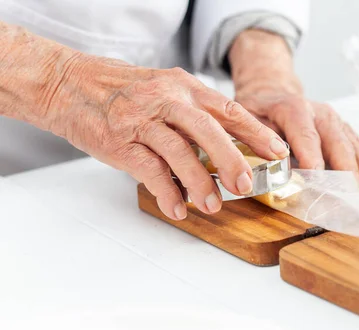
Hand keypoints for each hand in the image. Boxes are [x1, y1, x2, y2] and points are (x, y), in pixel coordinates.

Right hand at [38, 52, 288, 220]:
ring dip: (199, 182)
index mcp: (185, 87)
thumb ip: (197, 115)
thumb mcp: (168, 90)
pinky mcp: (120, 142)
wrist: (72, 85)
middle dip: (231, 159)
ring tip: (212, 205)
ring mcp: (142, 120)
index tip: (277, 152)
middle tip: (245, 186)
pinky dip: (166, 191)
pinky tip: (178, 207)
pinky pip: (148, 170)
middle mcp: (167, 99)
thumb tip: (232, 148)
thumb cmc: (126, 93)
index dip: (256, 132)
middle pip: (207, 129)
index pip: (228, 110)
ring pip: (178, 151)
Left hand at [229, 30, 358, 195]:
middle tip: (354, 195)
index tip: (319, 177)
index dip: (313, 156)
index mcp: (294, 109)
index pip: (306, 135)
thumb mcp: (247, 120)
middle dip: (348, 171)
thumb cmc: (259, 111)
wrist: (272, 92)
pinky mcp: (344, 130)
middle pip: (338, 143)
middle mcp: (320, 114)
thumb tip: (273, 166)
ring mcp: (336, 122)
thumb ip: (258, 140)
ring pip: (355, 146)